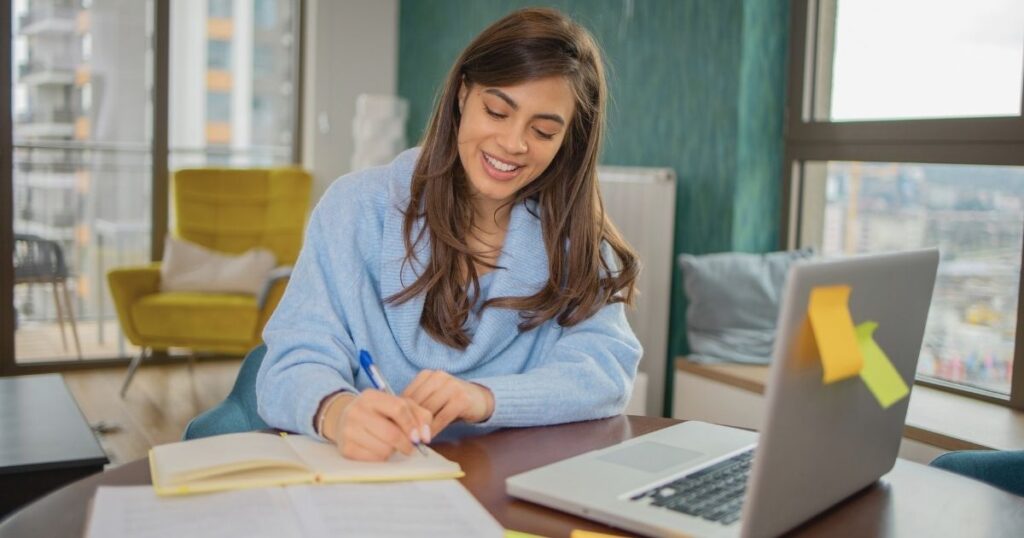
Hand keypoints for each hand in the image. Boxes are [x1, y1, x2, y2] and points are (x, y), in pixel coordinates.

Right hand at [317, 390, 432, 461]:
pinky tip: (378, 450)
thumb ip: (419, 416)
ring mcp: (348, 430)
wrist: (344, 421)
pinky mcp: (346, 449)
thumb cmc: (378, 414)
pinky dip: (381, 458)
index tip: (419, 437)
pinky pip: (373, 460)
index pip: (399, 409)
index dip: (412, 425)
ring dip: (393, 451)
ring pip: (384, 449)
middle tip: (410, 448)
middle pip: (392, 434)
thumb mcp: (398, 405)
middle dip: (406, 444)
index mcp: (371, 396)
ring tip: (389, 445)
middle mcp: (356, 411)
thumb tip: (425, 437)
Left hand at [401, 370, 494, 435]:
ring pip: (428, 411)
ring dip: (420, 428)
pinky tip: (428, 439)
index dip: (399, 414)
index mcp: (427, 375)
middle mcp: (438, 377)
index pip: (407, 395)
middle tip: (401, 438)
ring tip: (413, 440)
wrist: (480, 399)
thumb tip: (393, 420)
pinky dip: (433, 430)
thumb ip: (417, 404)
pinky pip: (441, 418)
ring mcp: (451, 386)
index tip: (393, 428)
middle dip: (409, 422)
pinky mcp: (461, 399)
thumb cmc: (450, 401)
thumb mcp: (432, 397)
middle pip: (417, 403)